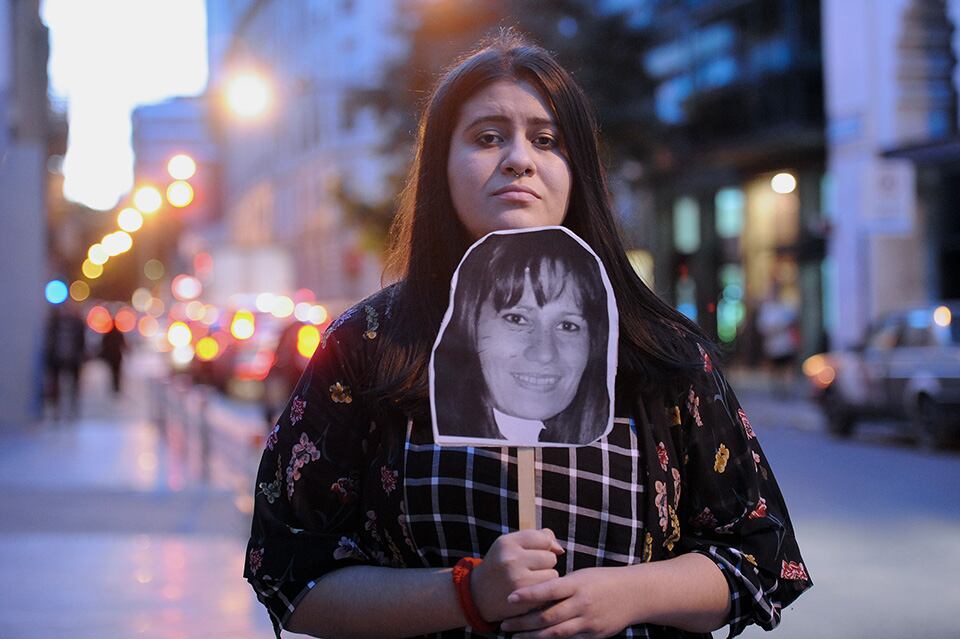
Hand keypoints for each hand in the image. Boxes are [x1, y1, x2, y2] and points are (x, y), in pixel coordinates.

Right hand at [470, 528, 564, 621]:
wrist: (477, 595)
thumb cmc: (500, 566)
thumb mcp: (511, 546)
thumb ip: (537, 538)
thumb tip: (560, 549)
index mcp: (507, 542)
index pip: (544, 538)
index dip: (544, 546)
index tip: (534, 553)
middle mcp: (511, 559)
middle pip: (551, 557)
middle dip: (544, 564)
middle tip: (528, 569)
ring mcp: (517, 579)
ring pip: (553, 575)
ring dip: (546, 579)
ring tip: (529, 581)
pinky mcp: (524, 598)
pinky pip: (548, 591)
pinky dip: (543, 592)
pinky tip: (530, 592)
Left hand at [498, 567, 635, 637]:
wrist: (634, 594)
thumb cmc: (602, 581)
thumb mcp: (581, 576)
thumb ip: (561, 586)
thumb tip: (535, 594)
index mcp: (577, 584)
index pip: (548, 590)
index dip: (528, 595)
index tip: (509, 598)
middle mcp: (581, 604)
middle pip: (548, 616)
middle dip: (523, 622)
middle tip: (504, 625)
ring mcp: (588, 621)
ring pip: (556, 633)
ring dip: (533, 637)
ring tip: (516, 638)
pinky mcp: (593, 635)